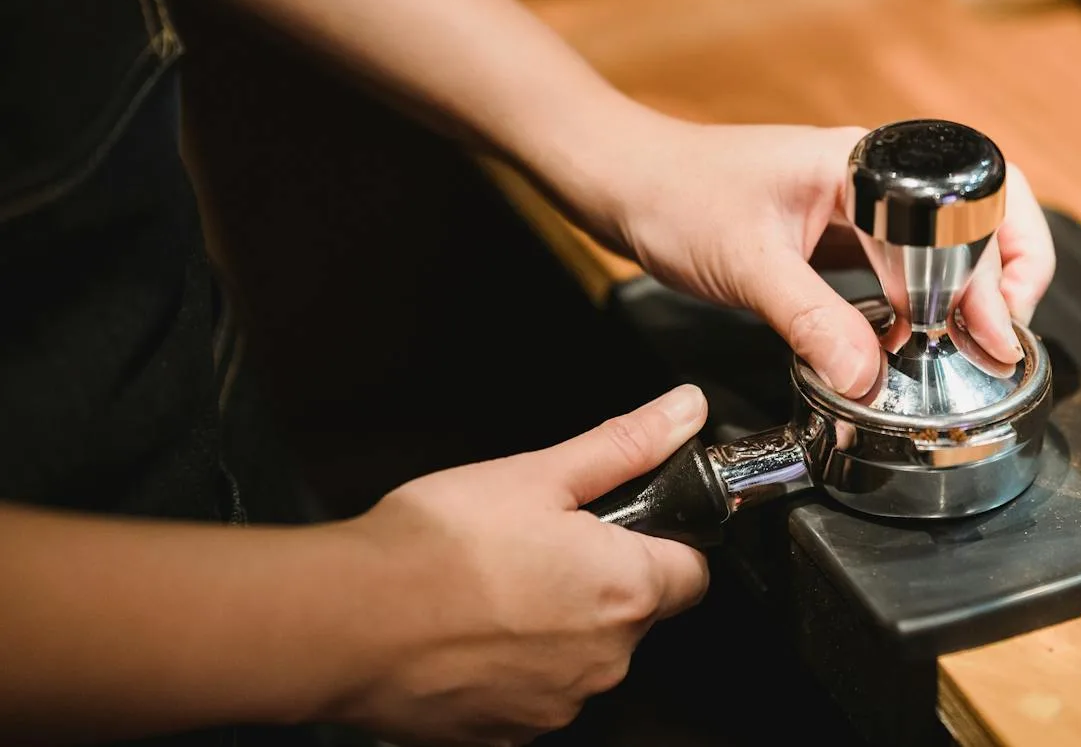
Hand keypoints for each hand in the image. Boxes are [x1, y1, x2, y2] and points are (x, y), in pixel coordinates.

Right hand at [330, 386, 710, 744]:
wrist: (344, 620)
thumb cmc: (435, 546)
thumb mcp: (538, 473)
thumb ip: (624, 444)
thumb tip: (682, 411)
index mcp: (626, 589)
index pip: (691, 569)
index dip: (662, 539)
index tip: (624, 524)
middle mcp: (606, 660)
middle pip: (634, 613)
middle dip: (598, 578)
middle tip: (539, 543)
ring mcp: (558, 704)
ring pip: (582, 655)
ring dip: (555, 623)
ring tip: (494, 584)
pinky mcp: (508, 735)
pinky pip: (534, 693)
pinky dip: (512, 666)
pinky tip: (470, 630)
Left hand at [597, 120, 1054, 396]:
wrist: (625, 180)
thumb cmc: (675, 195)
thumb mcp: (746, 264)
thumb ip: (809, 320)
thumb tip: (869, 379)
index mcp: (863, 162)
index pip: (963, 212)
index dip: (992, 273)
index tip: (994, 332)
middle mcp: (874, 174)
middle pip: (980, 213)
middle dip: (1006, 277)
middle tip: (1004, 344)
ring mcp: (861, 201)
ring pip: (949, 238)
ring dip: (972, 288)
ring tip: (978, 346)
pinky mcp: (840, 230)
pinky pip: (907, 261)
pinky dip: (927, 299)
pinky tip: (917, 338)